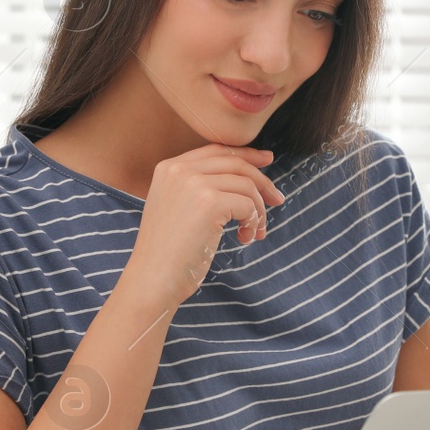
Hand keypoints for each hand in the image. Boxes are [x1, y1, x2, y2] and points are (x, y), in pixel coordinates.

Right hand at [125, 142, 285, 309]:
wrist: (152, 279)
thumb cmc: (167, 252)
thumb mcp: (176, 208)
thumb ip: (199, 188)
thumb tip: (244, 176)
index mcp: (168, 168)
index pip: (216, 150)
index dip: (245, 154)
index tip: (267, 160)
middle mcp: (180, 170)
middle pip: (235, 163)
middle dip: (262, 181)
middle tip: (277, 200)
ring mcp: (194, 184)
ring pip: (246, 185)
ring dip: (258, 210)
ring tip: (254, 232)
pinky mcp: (210, 203)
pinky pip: (248, 205)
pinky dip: (254, 222)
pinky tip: (244, 238)